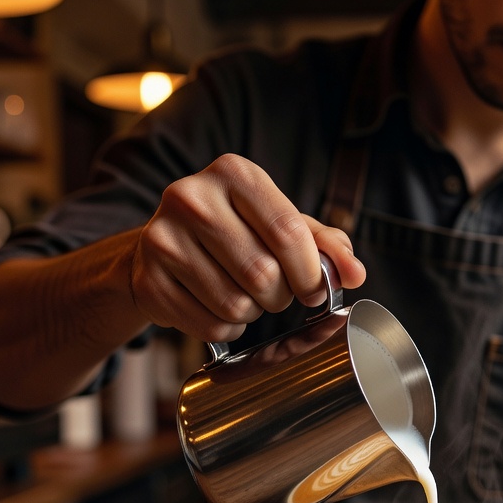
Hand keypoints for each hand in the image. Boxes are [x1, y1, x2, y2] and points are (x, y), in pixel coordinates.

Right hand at [128, 153, 364, 341]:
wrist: (166, 248)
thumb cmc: (238, 233)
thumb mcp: (282, 225)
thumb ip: (325, 245)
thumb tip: (354, 273)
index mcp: (233, 173)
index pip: (288, 232)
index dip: (310, 273)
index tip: (315, 290)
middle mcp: (190, 197)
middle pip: (263, 274)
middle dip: (280, 297)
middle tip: (274, 293)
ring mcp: (161, 238)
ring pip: (236, 305)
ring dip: (252, 314)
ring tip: (243, 296)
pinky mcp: (147, 281)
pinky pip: (209, 327)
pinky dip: (224, 329)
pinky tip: (216, 308)